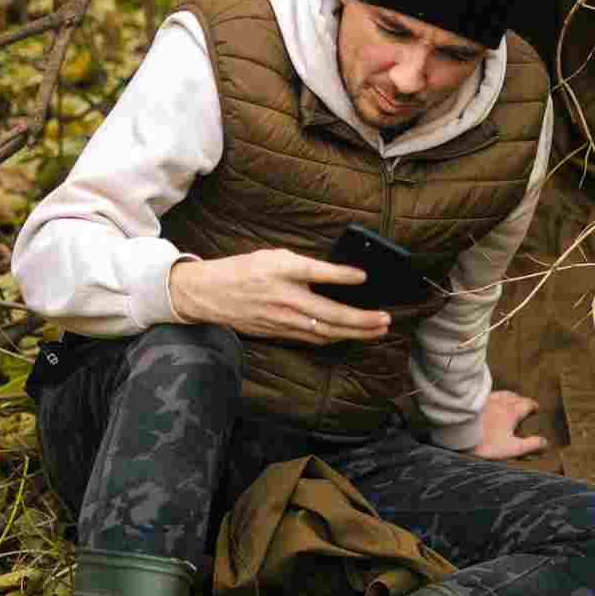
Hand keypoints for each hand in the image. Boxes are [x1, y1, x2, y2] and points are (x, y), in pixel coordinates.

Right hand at [168, 249, 391, 344]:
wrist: (209, 294)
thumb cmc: (244, 270)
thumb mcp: (273, 257)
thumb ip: (303, 266)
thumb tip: (336, 276)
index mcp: (280, 271)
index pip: (315, 272)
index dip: (341, 275)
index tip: (364, 276)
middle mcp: (283, 297)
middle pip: (329, 312)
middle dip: (361, 319)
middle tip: (385, 319)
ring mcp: (281, 318)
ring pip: (325, 331)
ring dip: (355, 332)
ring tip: (378, 329)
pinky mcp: (279, 332)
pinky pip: (313, 338)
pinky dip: (335, 337)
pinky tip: (352, 335)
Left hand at [468, 390, 547, 459]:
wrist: (459, 434)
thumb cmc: (486, 443)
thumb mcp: (512, 448)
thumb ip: (530, 445)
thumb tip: (545, 442)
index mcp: (512, 412)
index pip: (527, 404)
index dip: (533, 406)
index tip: (535, 408)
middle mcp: (501, 402)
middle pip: (515, 397)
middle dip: (522, 400)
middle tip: (525, 404)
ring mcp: (486, 400)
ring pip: (502, 394)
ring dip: (509, 396)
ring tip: (510, 399)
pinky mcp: (474, 402)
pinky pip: (488, 395)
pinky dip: (494, 397)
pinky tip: (490, 401)